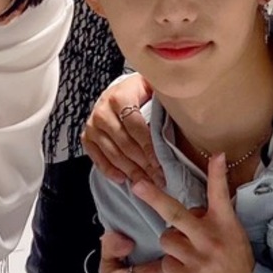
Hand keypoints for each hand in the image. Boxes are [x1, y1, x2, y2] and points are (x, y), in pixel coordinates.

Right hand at [84, 74, 160, 189]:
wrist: (123, 89)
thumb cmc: (144, 92)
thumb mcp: (155, 89)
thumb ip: (164, 103)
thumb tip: (185, 121)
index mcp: (120, 96)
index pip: (136, 126)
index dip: (149, 147)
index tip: (162, 164)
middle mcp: (103, 110)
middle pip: (124, 143)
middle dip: (143, 164)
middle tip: (159, 178)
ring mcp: (92, 124)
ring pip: (112, 153)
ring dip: (130, 171)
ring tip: (146, 183)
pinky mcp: (87, 136)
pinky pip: (96, 157)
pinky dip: (109, 170)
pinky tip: (123, 179)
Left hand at [130, 154, 253, 272]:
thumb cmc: (237, 265)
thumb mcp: (234, 236)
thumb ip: (214, 220)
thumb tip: (192, 208)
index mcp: (225, 225)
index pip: (220, 194)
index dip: (217, 174)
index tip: (218, 155)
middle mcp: (210, 238)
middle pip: (175, 213)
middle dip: (154, 197)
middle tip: (137, 184)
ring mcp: (197, 258)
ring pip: (166, 239)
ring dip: (172, 245)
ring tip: (188, 256)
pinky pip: (166, 263)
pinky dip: (173, 267)